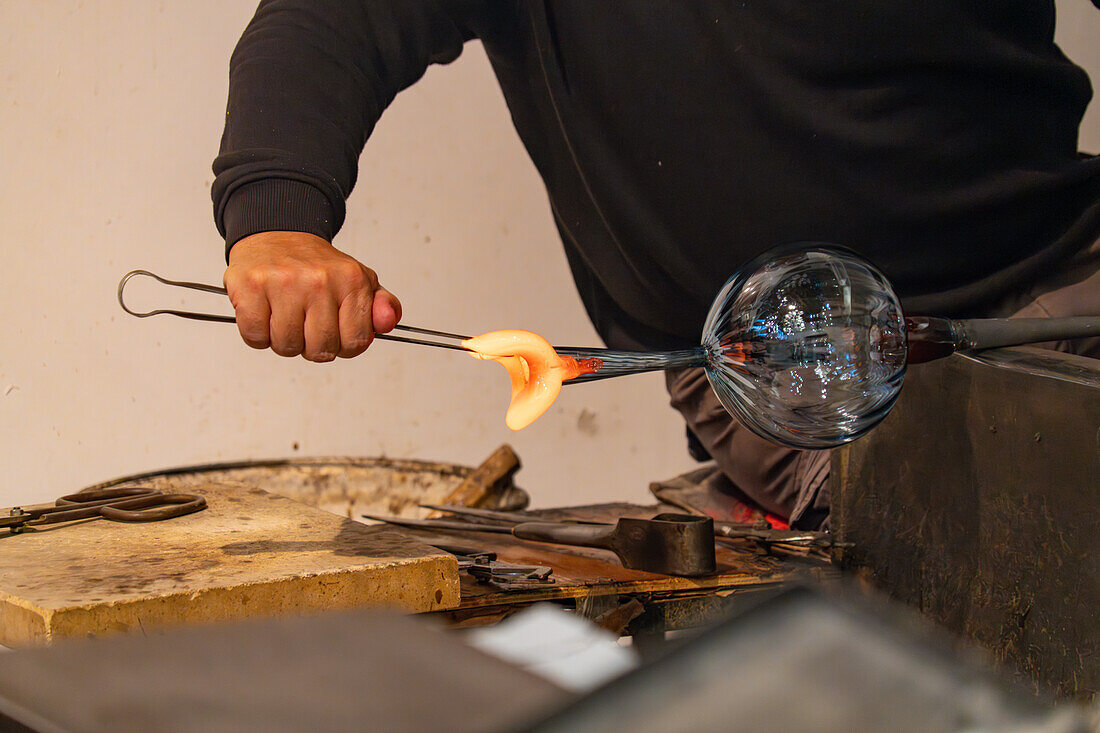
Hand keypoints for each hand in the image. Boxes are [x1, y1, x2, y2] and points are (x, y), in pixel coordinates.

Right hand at [224, 231, 400, 361]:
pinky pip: (255, 337)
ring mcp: (283, 282)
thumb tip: (388, 323)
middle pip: (320, 350)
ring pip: (286, 346)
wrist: (278, 234)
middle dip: (312, 346)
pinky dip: (257, 334)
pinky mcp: (250, 286)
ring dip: (283, 340)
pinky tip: (265, 313)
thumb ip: (381, 307)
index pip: (356, 342)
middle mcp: (319, 279)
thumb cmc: (317, 266)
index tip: (335, 332)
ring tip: (285, 316)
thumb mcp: (359, 281)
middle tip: (306, 323)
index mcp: (351, 280)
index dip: (343, 346)